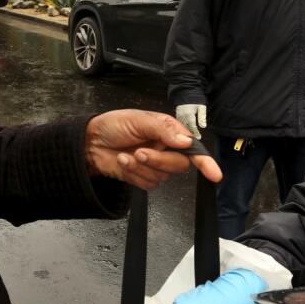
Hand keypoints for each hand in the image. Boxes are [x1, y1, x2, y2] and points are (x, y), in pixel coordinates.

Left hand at [84, 110, 221, 189]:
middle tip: (140, 152)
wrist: (89, 142)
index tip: (215, 174)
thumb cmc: (114, 125)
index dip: (205, 161)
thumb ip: (164, 130)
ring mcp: (155, 164)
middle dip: (159, 160)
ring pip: (162, 176)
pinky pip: (147, 184)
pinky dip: (134, 175)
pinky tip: (123, 163)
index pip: (192, 148)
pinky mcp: (143, 177)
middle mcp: (166, 149)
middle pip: (178, 165)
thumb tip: (186, 142)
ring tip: (127, 155)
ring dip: (142, 167)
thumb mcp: (139, 120)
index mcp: (170, 132)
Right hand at [174, 103, 207, 136]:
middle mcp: (182, 116)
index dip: (196, 133)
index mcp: (189, 114)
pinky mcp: (176, 115)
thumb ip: (202, 117)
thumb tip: (203, 126)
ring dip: (186, 132)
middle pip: (186, 128)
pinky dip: (181, 128)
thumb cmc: (195, 100)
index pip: (192, 126)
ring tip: (190, 137)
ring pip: (182, 127)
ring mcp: (178, 116)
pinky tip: (184, 131)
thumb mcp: (201, 107)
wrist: (186, 93)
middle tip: (195, 139)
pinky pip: (179, 124)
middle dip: (191, 134)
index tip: (199, 137)